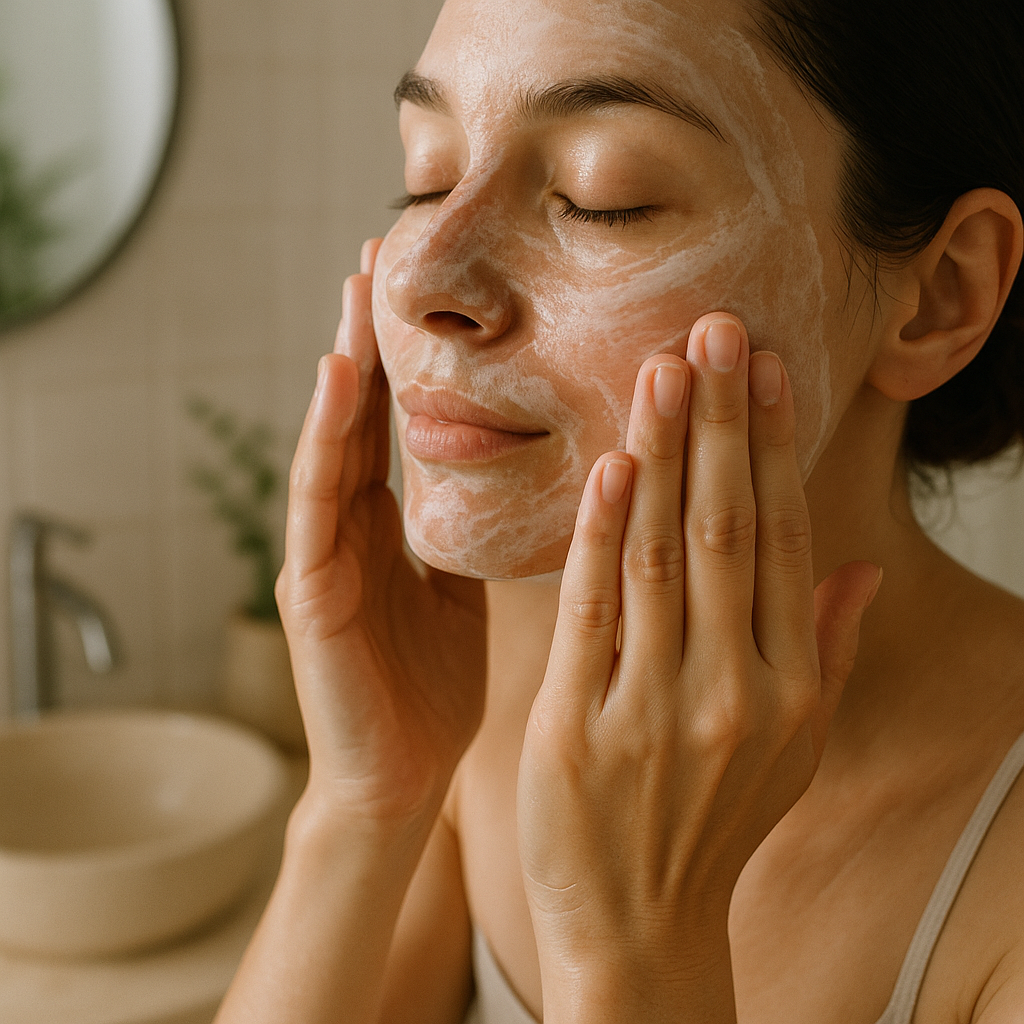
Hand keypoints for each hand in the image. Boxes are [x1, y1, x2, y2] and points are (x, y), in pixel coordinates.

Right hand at [277, 240, 485, 826]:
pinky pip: (317, 504)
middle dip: (373, 334)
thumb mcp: (464, 591)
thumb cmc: (435, 686)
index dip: (417, 356)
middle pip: (364, 416)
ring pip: (333, 442)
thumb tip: (538, 471)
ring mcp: (324, 556)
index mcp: (396, 527)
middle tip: (384, 247)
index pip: (403, 424)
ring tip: (355, 287)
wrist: (401, 776)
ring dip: (344, 363)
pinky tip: (340, 378)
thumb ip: (478, 531)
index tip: (436, 288)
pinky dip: (326, 439)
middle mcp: (354, 528)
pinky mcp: (312, 593)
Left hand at [516, 314, 879, 1020]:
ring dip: (667, 455)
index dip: (778, 449)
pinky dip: (604, 536)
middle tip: (716, 328)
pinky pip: (596, 614)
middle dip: (725, 423)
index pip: (788, 542)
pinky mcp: (581, 728)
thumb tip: (859, 571)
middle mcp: (735, 692)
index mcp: (791, 689)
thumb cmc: (711, 826)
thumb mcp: (793, 751)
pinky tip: (613, 467)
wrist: (639, 929)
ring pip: (665, 556)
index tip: (769, 369)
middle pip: (732, 529)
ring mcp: (656, 711)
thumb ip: (828, 654)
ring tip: (663, 369)